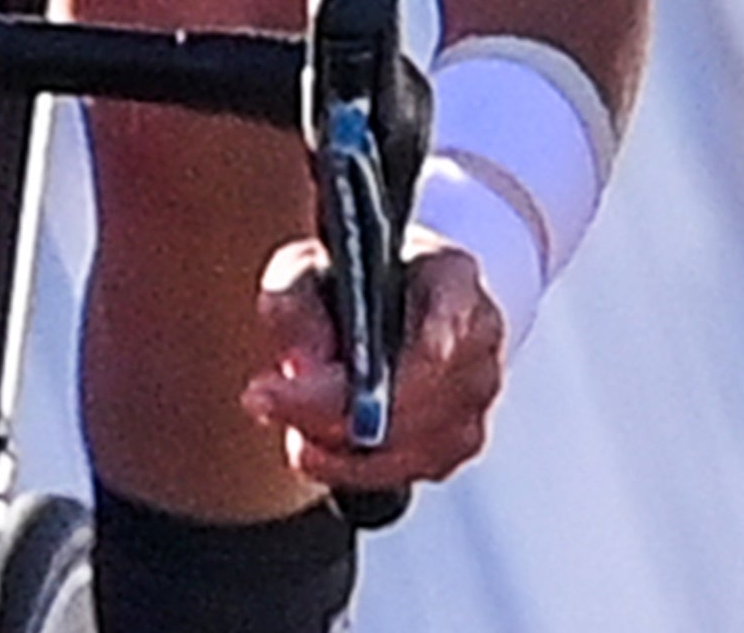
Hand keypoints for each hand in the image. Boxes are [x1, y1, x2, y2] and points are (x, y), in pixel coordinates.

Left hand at [245, 236, 502, 491]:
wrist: (376, 314)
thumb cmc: (346, 285)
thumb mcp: (304, 270)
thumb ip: (295, 305)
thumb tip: (304, 367)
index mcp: (451, 275)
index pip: (451, 311)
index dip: (421, 343)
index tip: (359, 369)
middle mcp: (479, 336)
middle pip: (417, 392)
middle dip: (332, 406)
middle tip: (264, 398)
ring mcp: (476, 396)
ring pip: (405, 443)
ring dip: (336, 442)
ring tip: (287, 420)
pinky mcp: (458, 444)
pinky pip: (402, 474)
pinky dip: (351, 468)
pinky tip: (316, 445)